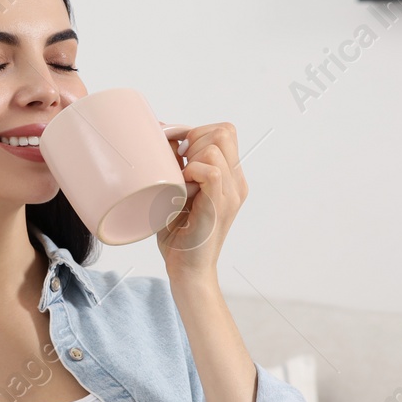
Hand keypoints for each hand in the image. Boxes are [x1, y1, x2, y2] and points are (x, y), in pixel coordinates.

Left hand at [155, 122, 248, 281]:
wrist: (187, 270)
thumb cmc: (178, 234)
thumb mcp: (176, 190)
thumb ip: (176, 164)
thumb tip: (165, 135)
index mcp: (231, 177)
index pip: (224, 131)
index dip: (199, 133)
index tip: (181, 156)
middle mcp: (236, 182)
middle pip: (224, 131)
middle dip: (195, 139)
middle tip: (181, 166)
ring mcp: (231, 193)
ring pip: (217, 145)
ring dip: (192, 156)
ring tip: (181, 179)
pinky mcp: (220, 206)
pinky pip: (213, 171)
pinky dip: (192, 172)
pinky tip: (182, 187)